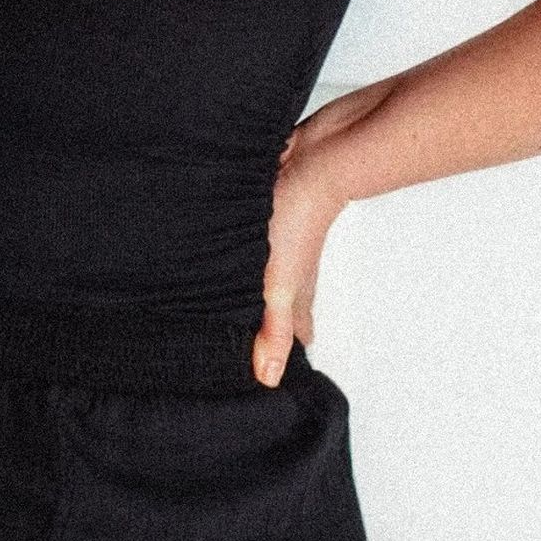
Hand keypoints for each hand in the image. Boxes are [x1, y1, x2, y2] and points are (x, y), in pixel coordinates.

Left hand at [252, 120, 345, 385]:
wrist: (309, 163)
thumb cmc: (299, 220)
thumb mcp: (279, 284)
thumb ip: (272, 329)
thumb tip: (268, 377)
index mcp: (294, 292)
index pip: (290, 333)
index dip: (282, 354)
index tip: (272, 377)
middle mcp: (288, 271)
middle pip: (281, 307)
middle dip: (268, 327)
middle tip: (252, 346)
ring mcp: (279, 245)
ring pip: (267, 278)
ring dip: (253, 293)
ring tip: (236, 308)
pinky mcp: (265, 221)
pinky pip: (252, 249)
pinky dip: (243, 260)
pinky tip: (231, 256)